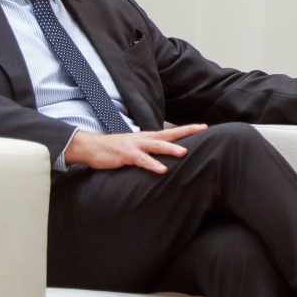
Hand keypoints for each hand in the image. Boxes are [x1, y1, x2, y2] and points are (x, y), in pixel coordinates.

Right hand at [64, 123, 207, 173]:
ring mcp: (135, 146)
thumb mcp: (136, 147)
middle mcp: (145, 138)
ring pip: (156, 146)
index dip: (187, 129)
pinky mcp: (126, 155)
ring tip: (184, 153)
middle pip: (169, 133)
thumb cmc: (116, 149)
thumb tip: (165, 156)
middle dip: (186, 131)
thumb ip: (150, 150)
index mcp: (148, 137)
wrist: (92, 147)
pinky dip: (152, 164)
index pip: (171, 132)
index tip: (204, 127)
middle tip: (203, 129)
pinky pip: (142, 160)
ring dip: (170, 149)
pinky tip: (162, 169)